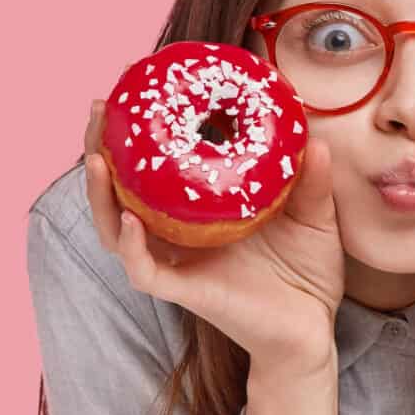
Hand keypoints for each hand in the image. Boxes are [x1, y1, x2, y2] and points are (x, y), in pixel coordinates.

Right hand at [81, 100, 344, 414]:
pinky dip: (131, 246)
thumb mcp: (316, 216)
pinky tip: (128, 221)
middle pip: (122, 187)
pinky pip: (144, 269)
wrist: (311, 331)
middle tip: (99, 109)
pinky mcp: (182, 291)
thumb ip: (312, 179)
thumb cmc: (308, 273)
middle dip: (102, 148)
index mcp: (203, 207)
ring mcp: (176, 261)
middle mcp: (179, 231)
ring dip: (101, 194)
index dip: (143, 127)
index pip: (161, 163)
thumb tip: (313, 138)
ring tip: (98, 159)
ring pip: (116, 226)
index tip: (136, 82)